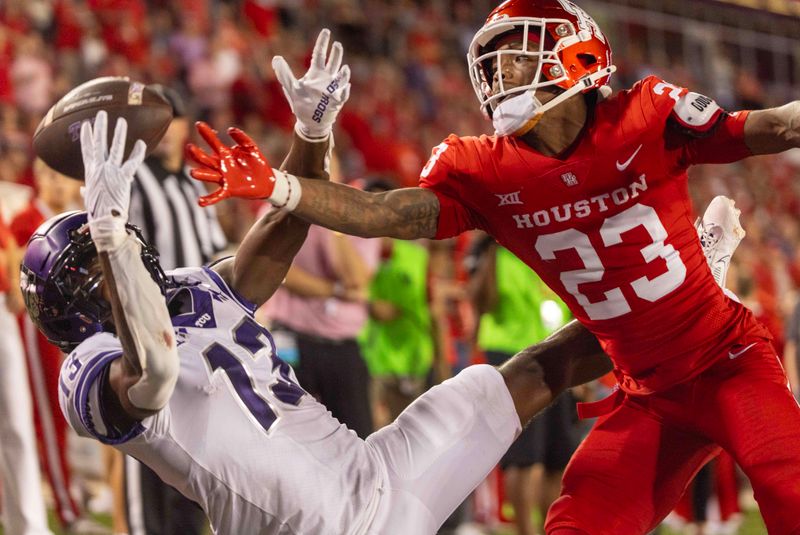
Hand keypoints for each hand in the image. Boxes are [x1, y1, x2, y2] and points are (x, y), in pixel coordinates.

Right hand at [80, 110, 145, 249]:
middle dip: (100, 127)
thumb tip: (84, 190)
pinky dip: (138, 153)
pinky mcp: (123, 178)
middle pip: (99, 144)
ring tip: (121, 121)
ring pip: (116, 148)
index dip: (86, 137)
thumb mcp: (90, 199)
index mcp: (90, 173)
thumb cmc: (98, 213)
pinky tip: (142, 143)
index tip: (85, 125)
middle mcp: (99, 169)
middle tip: (101, 113)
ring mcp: (111, 172)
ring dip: (118, 134)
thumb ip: (88, 191)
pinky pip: (132, 163)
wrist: (105, 222)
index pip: (87, 150)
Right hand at [187, 122, 277, 206]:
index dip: (207, 133)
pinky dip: (209, 199)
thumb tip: (230, 129)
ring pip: (208, 175)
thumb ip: (242, 138)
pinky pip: (217, 195)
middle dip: (197, 154)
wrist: (267, 180)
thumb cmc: (256, 163)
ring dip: (200, 175)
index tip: (199, 124)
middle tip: (189, 147)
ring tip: (193, 173)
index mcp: (225, 154)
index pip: (213, 142)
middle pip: (205, 159)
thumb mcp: (251, 147)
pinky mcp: (229, 190)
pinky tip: (200, 202)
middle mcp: (221, 165)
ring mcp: (224, 178)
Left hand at [272, 28, 350, 139]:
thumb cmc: (301, 104)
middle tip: (337, 44)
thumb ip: (284, 74)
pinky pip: (343, 94)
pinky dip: (344, 91)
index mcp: (316, 73)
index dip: (322, 42)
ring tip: (344, 68)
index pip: (320, 54)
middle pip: (333, 62)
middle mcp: (326, 79)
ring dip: (343, 73)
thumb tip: (276, 58)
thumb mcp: (291, 88)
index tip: (326, 31)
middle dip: (336, 53)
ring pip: (341, 77)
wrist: (310, 122)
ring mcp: (333, 89)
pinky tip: (345, 87)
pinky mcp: (337, 101)